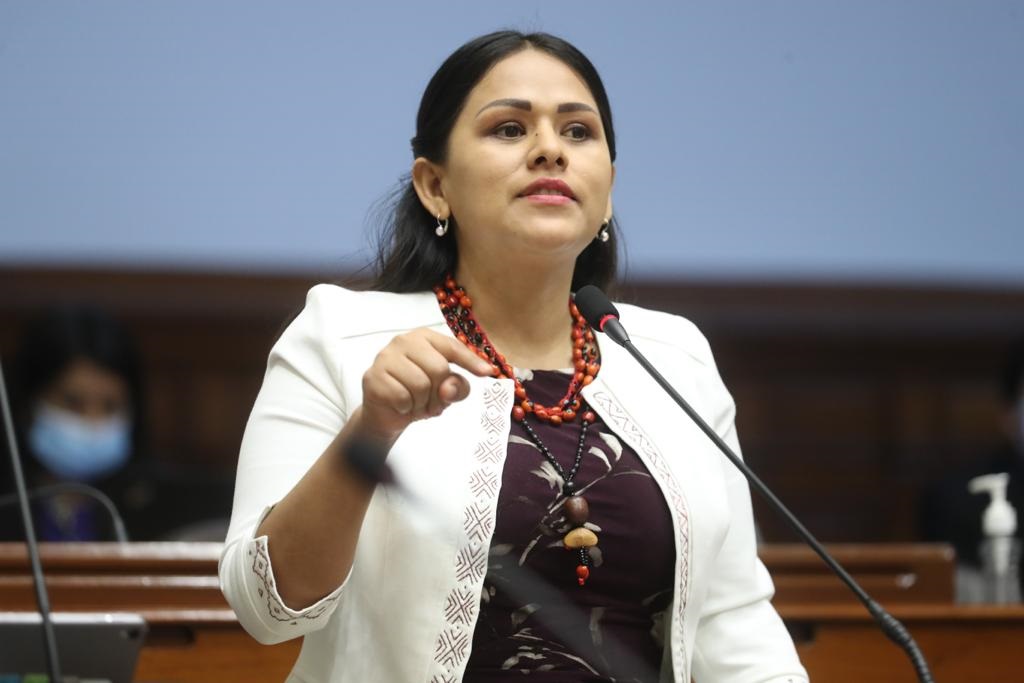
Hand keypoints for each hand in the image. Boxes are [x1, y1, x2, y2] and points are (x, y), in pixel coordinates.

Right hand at [356, 328, 494, 441]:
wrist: (385, 414)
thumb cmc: (417, 395)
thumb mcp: (445, 391)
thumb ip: (457, 387)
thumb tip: (448, 387)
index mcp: (424, 337)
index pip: (452, 347)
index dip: (471, 361)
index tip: (488, 373)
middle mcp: (403, 341)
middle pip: (438, 368)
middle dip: (439, 393)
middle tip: (432, 403)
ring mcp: (385, 357)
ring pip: (420, 384)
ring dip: (422, 403)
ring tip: (417, 405)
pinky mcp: (373, 376)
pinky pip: (402, 397)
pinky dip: (407, 408)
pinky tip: (401, 405)